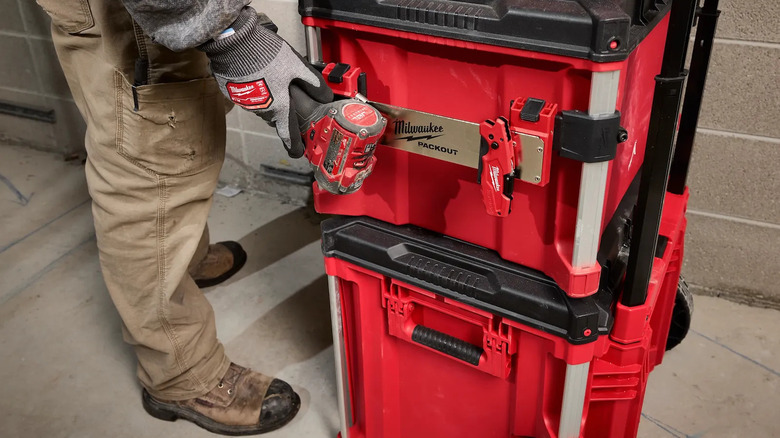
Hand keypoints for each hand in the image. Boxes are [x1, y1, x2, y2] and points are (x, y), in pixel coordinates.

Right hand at [202, 7, 332, 157]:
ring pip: (263, 105)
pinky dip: (255, 88)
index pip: (288, 134)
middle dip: (283, 110)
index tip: (298, 152)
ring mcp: (246, 102)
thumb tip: (326, 96)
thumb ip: (313, 83)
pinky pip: (249, 95)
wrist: (233, 41)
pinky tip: (258, 73)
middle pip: (276, 116)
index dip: (294, 146)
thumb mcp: (297, 66)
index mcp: (279, 106)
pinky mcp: (233, 93)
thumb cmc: (266, 54)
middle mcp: (261, 109)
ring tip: (272, 78)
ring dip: (269, 97)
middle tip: (288, 95)